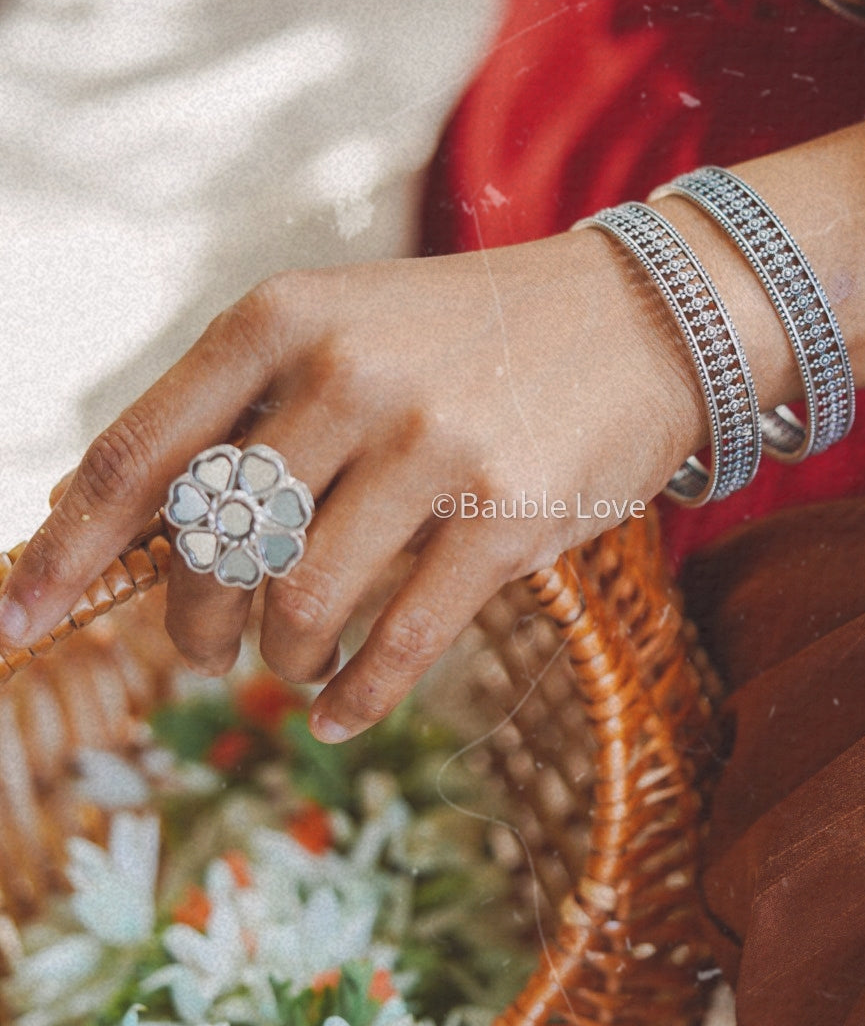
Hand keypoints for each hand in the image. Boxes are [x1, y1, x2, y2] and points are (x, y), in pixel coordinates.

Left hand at [0, 97, 864, 740]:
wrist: (642, 316)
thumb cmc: (468, 336)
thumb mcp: (345, 328)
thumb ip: (242, 410)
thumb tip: (110, 516)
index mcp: (283, 319)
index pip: (140, 452)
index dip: (66, 546)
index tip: (20, 615)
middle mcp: (346, 374)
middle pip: (213, 547)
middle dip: (192, 622)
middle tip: (206, 647)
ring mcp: (432, 447)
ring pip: (298, 604)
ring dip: (277, 657)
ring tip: (291, 661)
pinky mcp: (509, 517)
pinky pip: (399, 643)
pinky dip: (352, 696)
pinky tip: (338, 709)